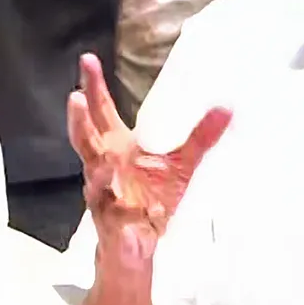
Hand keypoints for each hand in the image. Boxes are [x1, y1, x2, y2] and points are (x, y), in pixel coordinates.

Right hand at [67, 53, 231, 267]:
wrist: (138, 246)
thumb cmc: (153, 200)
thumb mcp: (182, 164)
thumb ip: (200, 137)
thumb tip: (227, 108)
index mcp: (116, 147)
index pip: (102, 111)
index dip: (94, 87)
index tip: (89, 59)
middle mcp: (103, 165)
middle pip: (85, 136)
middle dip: (80, 117)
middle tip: (76, 96)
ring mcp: (102, 192)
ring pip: (91, 171)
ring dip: (93, 162)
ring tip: (99, 156)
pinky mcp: (110, 220)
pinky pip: (108, 211)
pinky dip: (111, 204)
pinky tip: (116, 198)